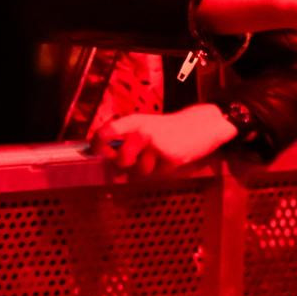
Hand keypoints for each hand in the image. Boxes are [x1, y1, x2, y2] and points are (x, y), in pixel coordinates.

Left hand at [89, 104, 236, 177]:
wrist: (201, 125)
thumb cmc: (168, 129)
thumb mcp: (145, 126)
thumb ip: (126, 139)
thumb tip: (106, 158)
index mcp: (133, 121)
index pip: (106, 132)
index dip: (97, 145)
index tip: (95, 152)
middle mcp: (142, 131)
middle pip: (121, 160)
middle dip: (126, 165)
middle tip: (134, 159)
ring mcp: (156, 144)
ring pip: (140, 170)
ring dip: (147, 168)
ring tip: (158, 155)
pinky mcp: (171, 157)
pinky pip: (158, 174)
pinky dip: (163, 170)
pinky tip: (170, 158)